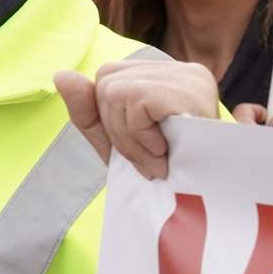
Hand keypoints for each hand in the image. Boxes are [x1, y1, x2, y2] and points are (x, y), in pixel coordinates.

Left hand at [54, 60, 219, 179]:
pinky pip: (135, 101)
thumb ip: (88, 113)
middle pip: (106, 83)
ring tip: (158, 160)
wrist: (211, 204)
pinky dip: (141, 135)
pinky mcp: (189, 87)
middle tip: (149, 160)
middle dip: (116, 131)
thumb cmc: (170, 172)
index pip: (107, 78)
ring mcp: (187, 75)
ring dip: (130, 139)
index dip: (108, 119)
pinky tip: (165, 153)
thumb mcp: (118, 144)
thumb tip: (61, 74)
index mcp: (165, 77)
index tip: (137, 149)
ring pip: (115, 92)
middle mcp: (179, 69)